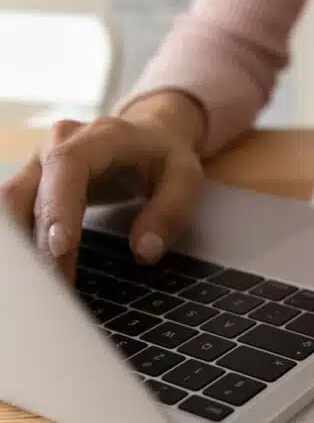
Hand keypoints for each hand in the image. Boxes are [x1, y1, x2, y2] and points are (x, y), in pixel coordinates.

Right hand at [0, 114, 203, 282]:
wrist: (151, 135)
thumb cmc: (166, 157)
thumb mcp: (187, 178)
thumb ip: (170, 212)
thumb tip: (145, 251)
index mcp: (99, 137)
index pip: (66, 167)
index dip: (58, 207)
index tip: (61, 249)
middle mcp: (59, 144)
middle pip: (28, 192)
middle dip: (37, 242)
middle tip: (57, 286)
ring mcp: (40, 161)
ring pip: (11, 204)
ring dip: (23, 246)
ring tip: (45, 287)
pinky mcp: (34, 180)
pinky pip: (16, 212)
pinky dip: (22, 242)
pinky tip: (35, 271)